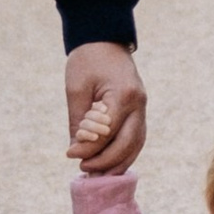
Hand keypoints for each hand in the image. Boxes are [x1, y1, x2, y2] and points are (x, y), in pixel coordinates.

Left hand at [67, 42, 145, 171]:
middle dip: (105, 161)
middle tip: (84, 168)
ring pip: (135, 145)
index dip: (88, 148)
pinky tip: (108, 163)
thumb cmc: (87, 60)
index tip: (70, 154)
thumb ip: (79, 121)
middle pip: (127, 144)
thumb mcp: (76, 89)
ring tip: (96, 173)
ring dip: (117, 162)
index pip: (107, 132)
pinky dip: (124, 154)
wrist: (104, 40)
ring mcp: (143, 108)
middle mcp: (138, 104)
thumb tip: (77, 150)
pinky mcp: (140, 111)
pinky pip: (136, 139)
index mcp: (123, 95)